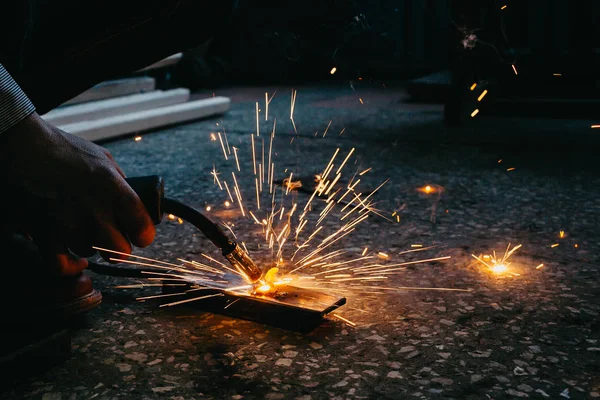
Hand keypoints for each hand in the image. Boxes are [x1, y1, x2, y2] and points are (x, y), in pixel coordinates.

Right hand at [0, 112, 154, 274]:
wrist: (19, 146)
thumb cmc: (62, 149)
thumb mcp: (102, 158)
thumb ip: (121, 183)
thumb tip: (137, 203)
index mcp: (112, 186)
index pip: (142, 226)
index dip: (143, 234)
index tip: (139, 233)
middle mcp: (92, 208)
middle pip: (119, 250)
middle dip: (119, 246)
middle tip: (113, 238)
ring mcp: (66, 223)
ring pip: (91, 254)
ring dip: (90, 246)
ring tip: (84, 231)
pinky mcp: (42, 232)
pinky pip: (62, 265)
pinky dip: (70, 265)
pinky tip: (74, 258)